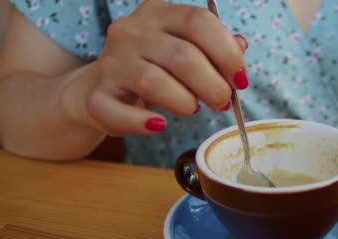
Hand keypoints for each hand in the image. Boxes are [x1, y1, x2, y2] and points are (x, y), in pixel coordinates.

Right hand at [80, 0, 247, 135]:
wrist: (104, 88)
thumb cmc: (155, 67)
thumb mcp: (185, 49)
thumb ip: (214, 48)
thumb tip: (241, 46)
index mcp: (159, 13)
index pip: (198, 22)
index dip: (227, 53)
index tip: (241, 79)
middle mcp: (132, 31)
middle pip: (183, 56)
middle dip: (213, 86)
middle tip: (222, 103)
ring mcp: (112, 62)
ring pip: (154, 82)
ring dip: (185, 103)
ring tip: (192, 109)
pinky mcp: (96, 97)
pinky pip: (120, 112)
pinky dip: (143, 123)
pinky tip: (159, 125)